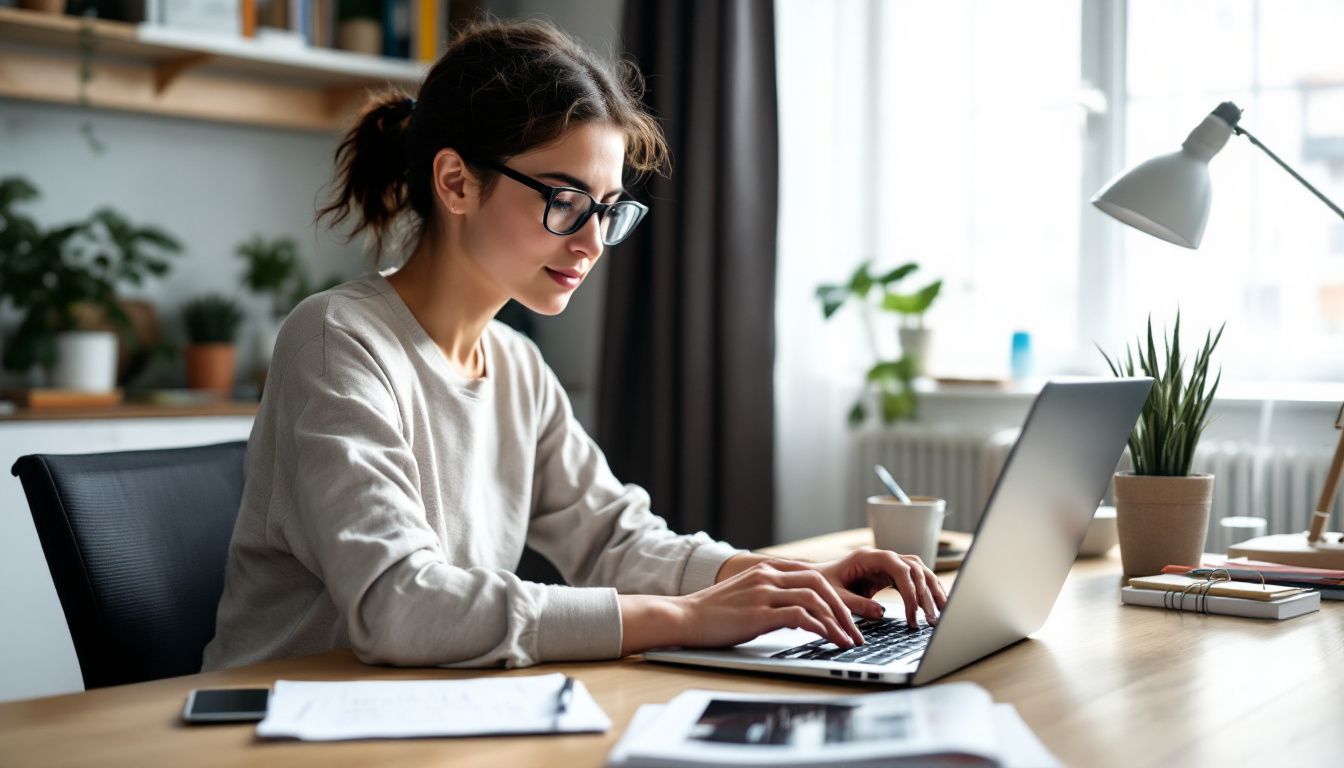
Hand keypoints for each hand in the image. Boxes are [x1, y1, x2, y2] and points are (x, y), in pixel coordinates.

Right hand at [673, 561, 868, 650]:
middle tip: (856, 629)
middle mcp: (767, 575)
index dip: (835, 594)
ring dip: (837, 621)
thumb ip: (772, 597)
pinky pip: (800, 616)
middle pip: (820, 583)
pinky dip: (820, 628)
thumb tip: (799, 616)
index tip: (849, 615)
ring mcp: (763, 593)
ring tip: (849, 640)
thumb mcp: (746, 596)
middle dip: (844, 608)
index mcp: (765, 568)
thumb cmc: (713, 613)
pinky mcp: (759, 613)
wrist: (684, 617)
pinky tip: (829, 641)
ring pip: (815, 599)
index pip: (812, 574)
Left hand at [814, 547, 947, 628]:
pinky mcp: (889, 575)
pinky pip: (912, 580)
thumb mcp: (835, 597)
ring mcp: (887, 565)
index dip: (910, 589)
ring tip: (942, 614)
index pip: (899, 567)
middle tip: (932, 619)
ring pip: (919, 572)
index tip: (913, 613)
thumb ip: (857, 604)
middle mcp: (881, 557)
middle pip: (915, 568)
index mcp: (868, 557)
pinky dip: (924, 593)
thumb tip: (882, 613)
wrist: (813, 580)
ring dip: (931, 591)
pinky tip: (932, 608)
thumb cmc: (821, 586)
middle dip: (927, 592)